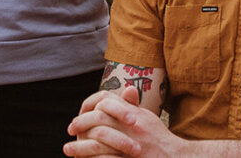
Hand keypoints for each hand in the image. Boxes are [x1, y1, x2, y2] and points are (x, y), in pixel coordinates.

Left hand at [66, 86, 182, 157]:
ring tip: (67, 149)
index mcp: (134, 114)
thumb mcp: (147, 118)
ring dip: (79, 147)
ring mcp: (130, 145)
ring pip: (98, 143)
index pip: (107, 102)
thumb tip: (124, 90)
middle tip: (70, 129)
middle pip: (99, 120)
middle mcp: (132, 127)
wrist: (173, 157)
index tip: (80, 114)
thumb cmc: (159, 138)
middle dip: (80, 124)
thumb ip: (133, 106)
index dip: (90, 107)